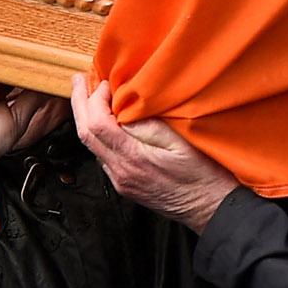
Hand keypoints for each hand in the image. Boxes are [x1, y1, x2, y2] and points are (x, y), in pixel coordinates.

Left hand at [71, 74, 240, 232]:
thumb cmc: (202, 174)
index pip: (97, 123)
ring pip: (91, 146)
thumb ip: (149, 125)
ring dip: (86, 118)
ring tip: (89, 96)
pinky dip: (98, 133)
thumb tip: (125, 109)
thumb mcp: (180, 142)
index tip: (105, 81)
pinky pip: (103, 156)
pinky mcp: (125, 184)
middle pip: (85, 134)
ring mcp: (120, 180)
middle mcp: (119, 171)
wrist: (210, 208)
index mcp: (132, 158)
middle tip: (76, 80)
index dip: (95, 98)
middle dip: (78, 104)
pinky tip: (107, 121)